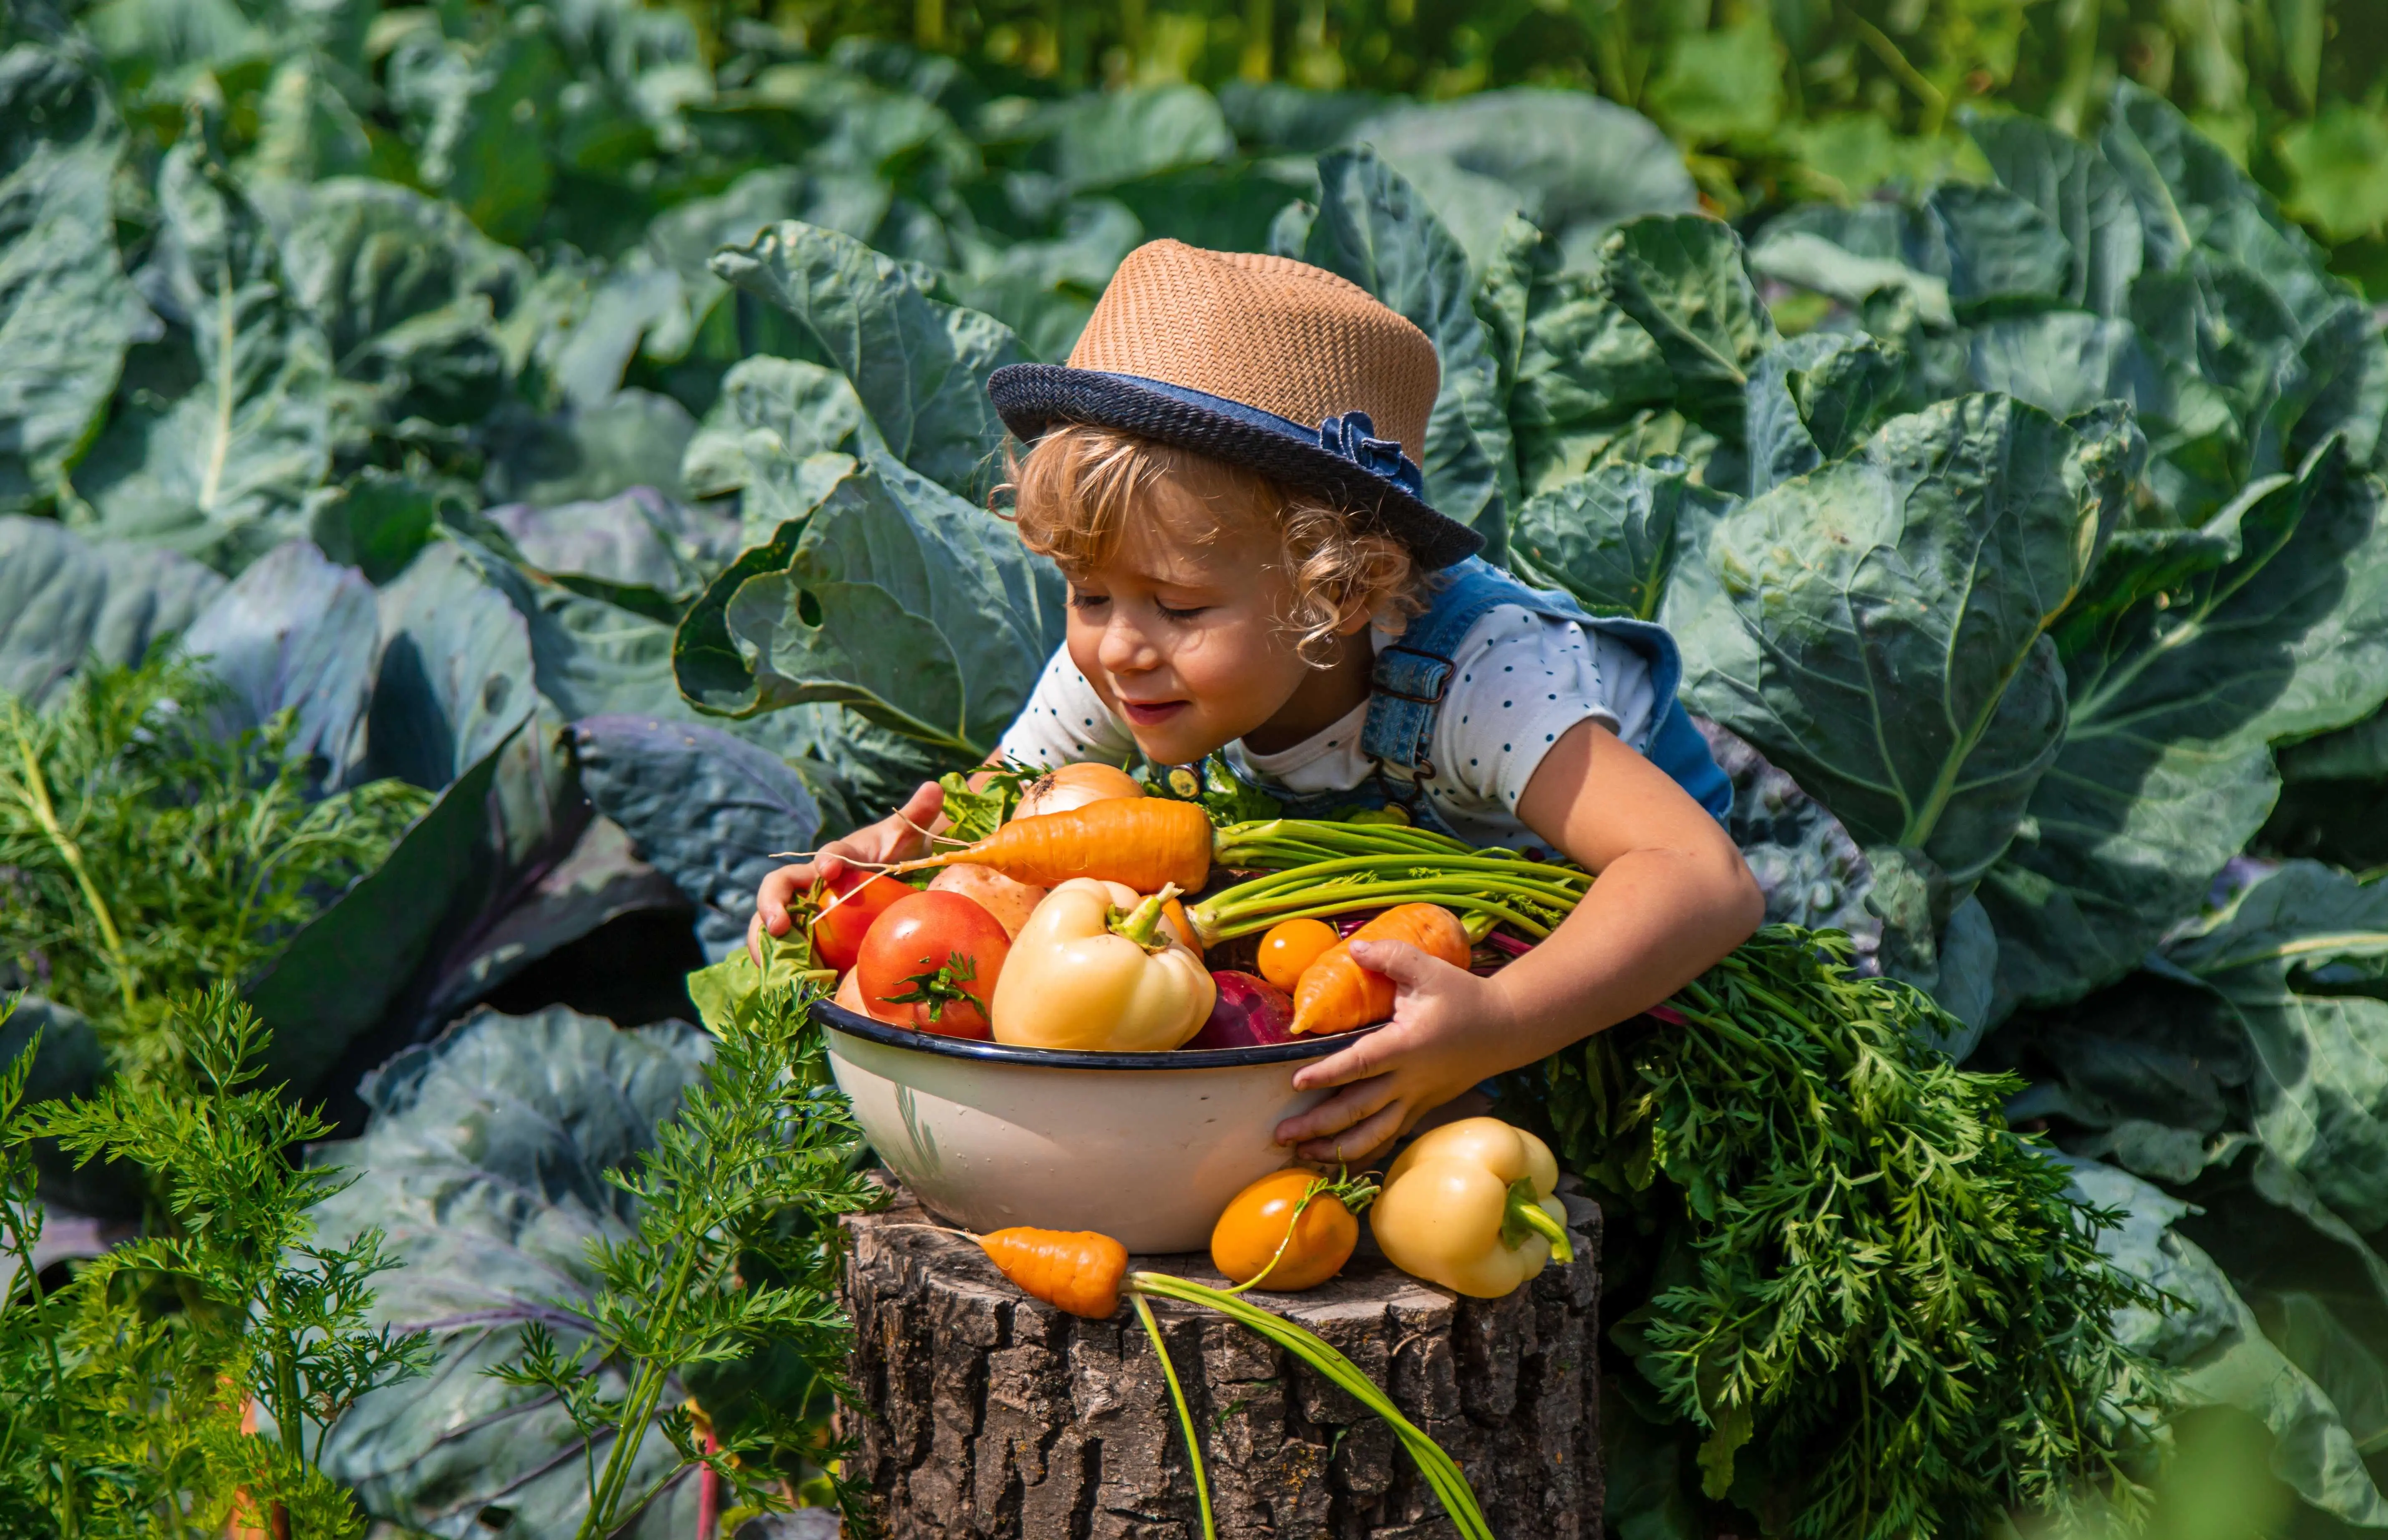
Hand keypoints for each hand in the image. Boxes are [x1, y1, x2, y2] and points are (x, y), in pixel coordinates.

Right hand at [747, 780, 945, 965]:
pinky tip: (783, 984)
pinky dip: (779, 964)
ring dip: (763, 937)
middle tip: (778, 925)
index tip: (829, 868)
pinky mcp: (807, 937)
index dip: (828, 859)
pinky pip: (785, 950)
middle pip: (780, 886)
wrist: (887, 877)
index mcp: (839, 856)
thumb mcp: (905, 837)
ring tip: (765, 960)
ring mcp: (804, 910)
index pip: (830, 853)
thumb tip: (935, 788)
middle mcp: (812, 881)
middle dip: (773, 902)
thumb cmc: (893, 854)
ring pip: (771, 919)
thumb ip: (917, 815)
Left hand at [1272, 939, 1520, 1163]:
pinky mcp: (1422, 1109)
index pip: (1360, 1064)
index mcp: (1406, 1045)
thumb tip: (1353, 948)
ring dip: (1336, 1148)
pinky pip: (1389, 1136)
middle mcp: (1409, 1080)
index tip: (1296, 1082)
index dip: (1328, 1074)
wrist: (1505, 1030)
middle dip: (1318, 1126)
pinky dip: (1363, 1151)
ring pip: (1373, 1134)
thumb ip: (1391, 956)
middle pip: (1359, 1111)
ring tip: (1302, 1153)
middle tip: (1280, 1134)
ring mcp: (1416, 1100)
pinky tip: (1337, 1157)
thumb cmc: (1463, 997)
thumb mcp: (1429, 969)